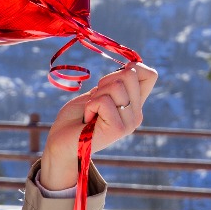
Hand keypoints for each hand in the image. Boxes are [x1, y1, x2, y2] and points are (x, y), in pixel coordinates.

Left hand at [39, 63, 156, 191]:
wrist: (60, 143)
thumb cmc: (76, 118)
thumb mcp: (98, 94)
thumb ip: (116, 83)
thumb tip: (132, 66)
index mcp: (134, 105)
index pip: (150, 75)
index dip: (132, 68)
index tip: (110, 83)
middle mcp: (136, 114)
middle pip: (131, 74)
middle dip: (106, 81)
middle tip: (95, 101)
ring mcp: (129, 123)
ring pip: (116, 86)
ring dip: (96, 95)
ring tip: (91, 112)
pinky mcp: (118, 129)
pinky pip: (104, 101)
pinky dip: (90, 106)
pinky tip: (88, 120)